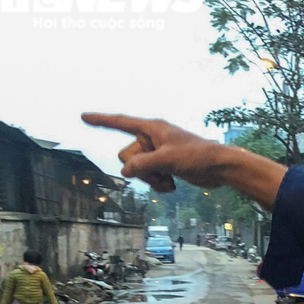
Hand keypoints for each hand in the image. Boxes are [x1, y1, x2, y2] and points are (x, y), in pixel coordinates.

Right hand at [81, 112, 286, 205]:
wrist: (220, 168)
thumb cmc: (198, 157)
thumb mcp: (167, 160)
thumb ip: (142, 164)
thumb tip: (125, 171)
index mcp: (152, 128)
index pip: (121, 122)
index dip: (101, 121)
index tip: (83, 117)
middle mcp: (152, 138)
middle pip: (127, 155)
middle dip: (140, 168)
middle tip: (161, 170)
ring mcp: (158, 153)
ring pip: (137, 170)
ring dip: (150, 179)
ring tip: (169, 180)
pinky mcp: (165, 166)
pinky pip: (148, 177)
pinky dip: (158, 184)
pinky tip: (172, 186)